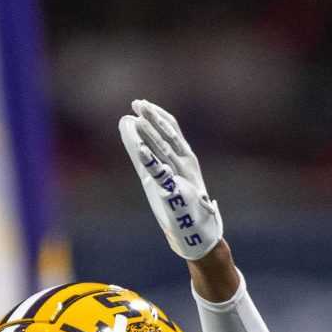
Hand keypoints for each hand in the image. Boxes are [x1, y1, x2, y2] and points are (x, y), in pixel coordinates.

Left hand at [120, 100, 223, 260]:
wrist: (195, 229)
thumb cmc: (179, 204)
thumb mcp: (164, 179)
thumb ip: (150, 162)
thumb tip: (138, 145)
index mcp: (184, 159)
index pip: (171, 130)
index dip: (156, 116)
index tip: (140, 104)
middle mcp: (184, 163)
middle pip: (166, 135)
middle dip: (151, 118)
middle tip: (137, 103)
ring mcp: (181, 176)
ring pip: (164, 149)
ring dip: (149, 132)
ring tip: (135, 118)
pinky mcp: (173, 190)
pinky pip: (160, 172)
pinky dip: (149, 159)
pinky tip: (139, 148)